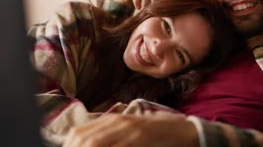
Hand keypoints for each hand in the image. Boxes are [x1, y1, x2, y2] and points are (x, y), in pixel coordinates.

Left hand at [63, 114, 198, 146]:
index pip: (78, 133)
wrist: (184, 131)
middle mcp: (118, 121)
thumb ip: (109, 136)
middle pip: (83, 139)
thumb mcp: (129, 132)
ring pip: (96, 143)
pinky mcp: (140, 137)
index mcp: (112, 119)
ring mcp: (129, 129)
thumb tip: (85, 143)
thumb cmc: (156, 135)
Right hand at [114, 0, 172, 9]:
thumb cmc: (144, 2)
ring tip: (145, 11)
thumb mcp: (153, 3)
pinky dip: (137, 0)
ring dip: (146, 1)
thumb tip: (171, 20)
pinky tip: (138, 8)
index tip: (166, 7)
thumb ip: (161, 7)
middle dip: (154, 1)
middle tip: (154, 11)